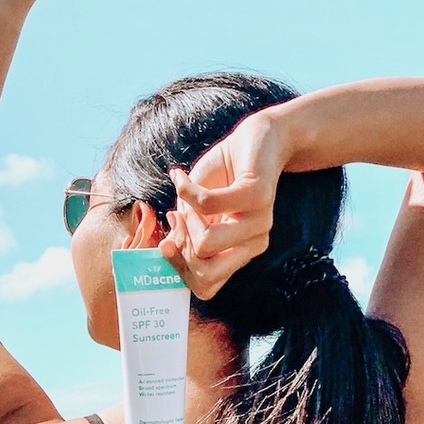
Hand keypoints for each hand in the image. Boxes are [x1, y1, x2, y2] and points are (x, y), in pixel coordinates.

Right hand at [158, 112, 287, 299]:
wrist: (256, 138)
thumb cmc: (222, 174)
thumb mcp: (194, 209)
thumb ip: (183, 233)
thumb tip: (164, 250)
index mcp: (239, 252)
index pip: (205, 286)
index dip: (178, 269)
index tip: (167, 242)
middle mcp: (253, 243)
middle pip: (204, 273)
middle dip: (180, 247)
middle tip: (178, 217)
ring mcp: (259, 223)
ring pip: (206, 243)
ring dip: (185, 216)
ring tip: (186, 194)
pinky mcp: (257, 196)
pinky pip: (207, 204)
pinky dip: (186, 190)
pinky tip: (181, 177)